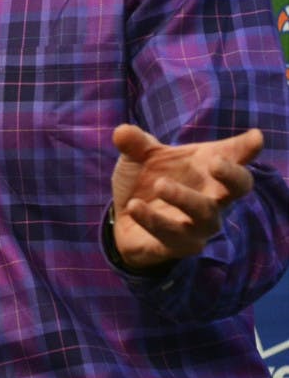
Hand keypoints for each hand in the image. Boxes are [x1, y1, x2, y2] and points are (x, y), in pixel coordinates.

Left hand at [110, 124, 262, 269]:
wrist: (126, 217)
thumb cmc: (146, 179)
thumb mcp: (137, 157)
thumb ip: (134, 143)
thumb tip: (122, 132)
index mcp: (207, 169)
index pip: (234, 157)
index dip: (247, 149)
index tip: (255, 139)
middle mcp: (211, 197)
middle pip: (237, 189)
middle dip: (232, 176)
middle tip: (216, 163)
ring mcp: (198, 224)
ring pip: (205, 215)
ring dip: (184, 198)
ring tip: (159, 185)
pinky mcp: (178, 246)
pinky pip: (170, 235)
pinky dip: (152, 220)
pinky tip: (134, 206)